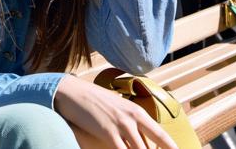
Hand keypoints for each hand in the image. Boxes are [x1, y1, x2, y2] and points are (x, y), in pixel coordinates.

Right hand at [54, 75, 177, 148]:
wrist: (73, 92)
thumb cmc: (93, 100)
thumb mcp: (117, 107)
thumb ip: (129, 122)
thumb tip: (138, 138)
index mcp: (137, 112)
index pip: (162, 137)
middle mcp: (134, 119)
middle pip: (154, 147)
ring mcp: (122, 126)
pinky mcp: (109, 134)